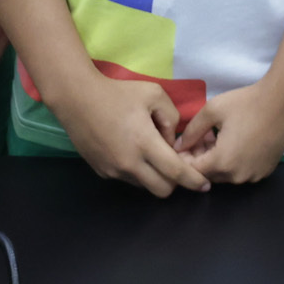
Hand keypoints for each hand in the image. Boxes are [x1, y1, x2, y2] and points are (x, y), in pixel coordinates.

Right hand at [52, 72, 211, 196]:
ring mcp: (114, 171)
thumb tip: (173, 141)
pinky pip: (128, 179)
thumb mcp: (154, 94)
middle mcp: (129, 163)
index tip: (205, 185)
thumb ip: (172, 118)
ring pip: (144, 186)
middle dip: (174, 182)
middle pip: (162, 190)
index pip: (175, 172)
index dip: (193, 181)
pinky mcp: (102, 172)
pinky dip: (137, 171)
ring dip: (154, 177)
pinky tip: (133, 151)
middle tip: (176, 165)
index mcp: (145, 143)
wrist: (77, 99)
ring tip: (151, 153)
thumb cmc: (118, 94)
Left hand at [171, 79, 283, 185]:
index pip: (192, 171)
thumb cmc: (246, 103)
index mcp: (222, 162)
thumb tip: (179, 147)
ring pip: (226, 175)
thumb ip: (191, 131)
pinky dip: (236, 162)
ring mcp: (254, 175)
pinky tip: (239, 142)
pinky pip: (243, 172)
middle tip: (203, 138)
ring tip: (221, 137)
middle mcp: (238, 176)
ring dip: (219, 161)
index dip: (185, 158)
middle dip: (201, 159)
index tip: (186, 143)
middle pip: (209, 175)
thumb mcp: (212, 110)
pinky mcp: (266, 171)